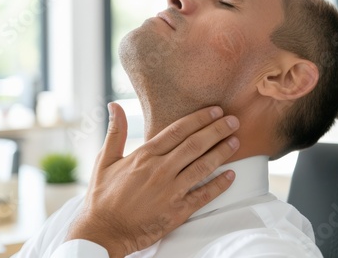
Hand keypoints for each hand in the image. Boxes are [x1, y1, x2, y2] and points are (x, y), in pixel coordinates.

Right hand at [65, 103, 239, 257]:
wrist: (103, 232)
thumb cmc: (102, 196)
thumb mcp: (104, 160)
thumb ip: (115, 132)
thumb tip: (115, 106)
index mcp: (144, 155)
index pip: (178, 130)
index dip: (199, 118)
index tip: (214, 110)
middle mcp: (160, 170)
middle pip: (195, 144)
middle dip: (216, 130)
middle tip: (233, 120)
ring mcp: (171, 191)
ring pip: (203, 167)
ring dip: (221, 152)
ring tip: (235, 141)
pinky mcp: (177, 212)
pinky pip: (203, 196)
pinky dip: (219, 185)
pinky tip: (231, 176)